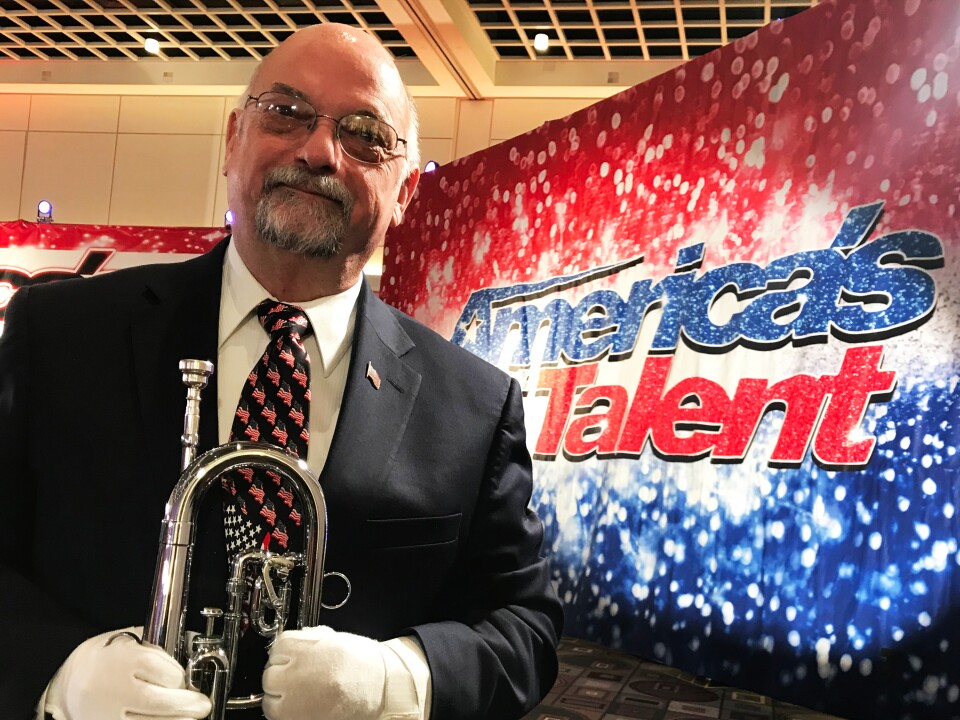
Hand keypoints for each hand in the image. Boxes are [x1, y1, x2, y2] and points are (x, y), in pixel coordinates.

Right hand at [46, 627, 212, 719]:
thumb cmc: (110, 661)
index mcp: (122, 661)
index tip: (185, 681)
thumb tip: (192, 663)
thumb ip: (160, 653)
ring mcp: (105, 714)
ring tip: (190, 717)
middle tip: (202, 706)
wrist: (72, 681)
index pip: (165, 672)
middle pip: (159, 702)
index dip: (181, 678)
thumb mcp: (134, 645)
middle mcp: (112, 689)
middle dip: (187, 706)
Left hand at [262, 626, 385, 719]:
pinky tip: (307, 707)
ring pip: (271, 702)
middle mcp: (297, 676)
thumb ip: (309, 640)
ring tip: (302, 696)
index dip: (287, 653)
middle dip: (281, 676)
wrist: (384, 689)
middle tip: (298, 678)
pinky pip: (282, 719)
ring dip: (281, 699)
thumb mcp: (335, 640)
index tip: (292, 657)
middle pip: (270, 675)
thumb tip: (291, 645)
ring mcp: (297, 703)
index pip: (277, 648)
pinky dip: (289, 715)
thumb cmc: (365, 665)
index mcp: (306, 650)